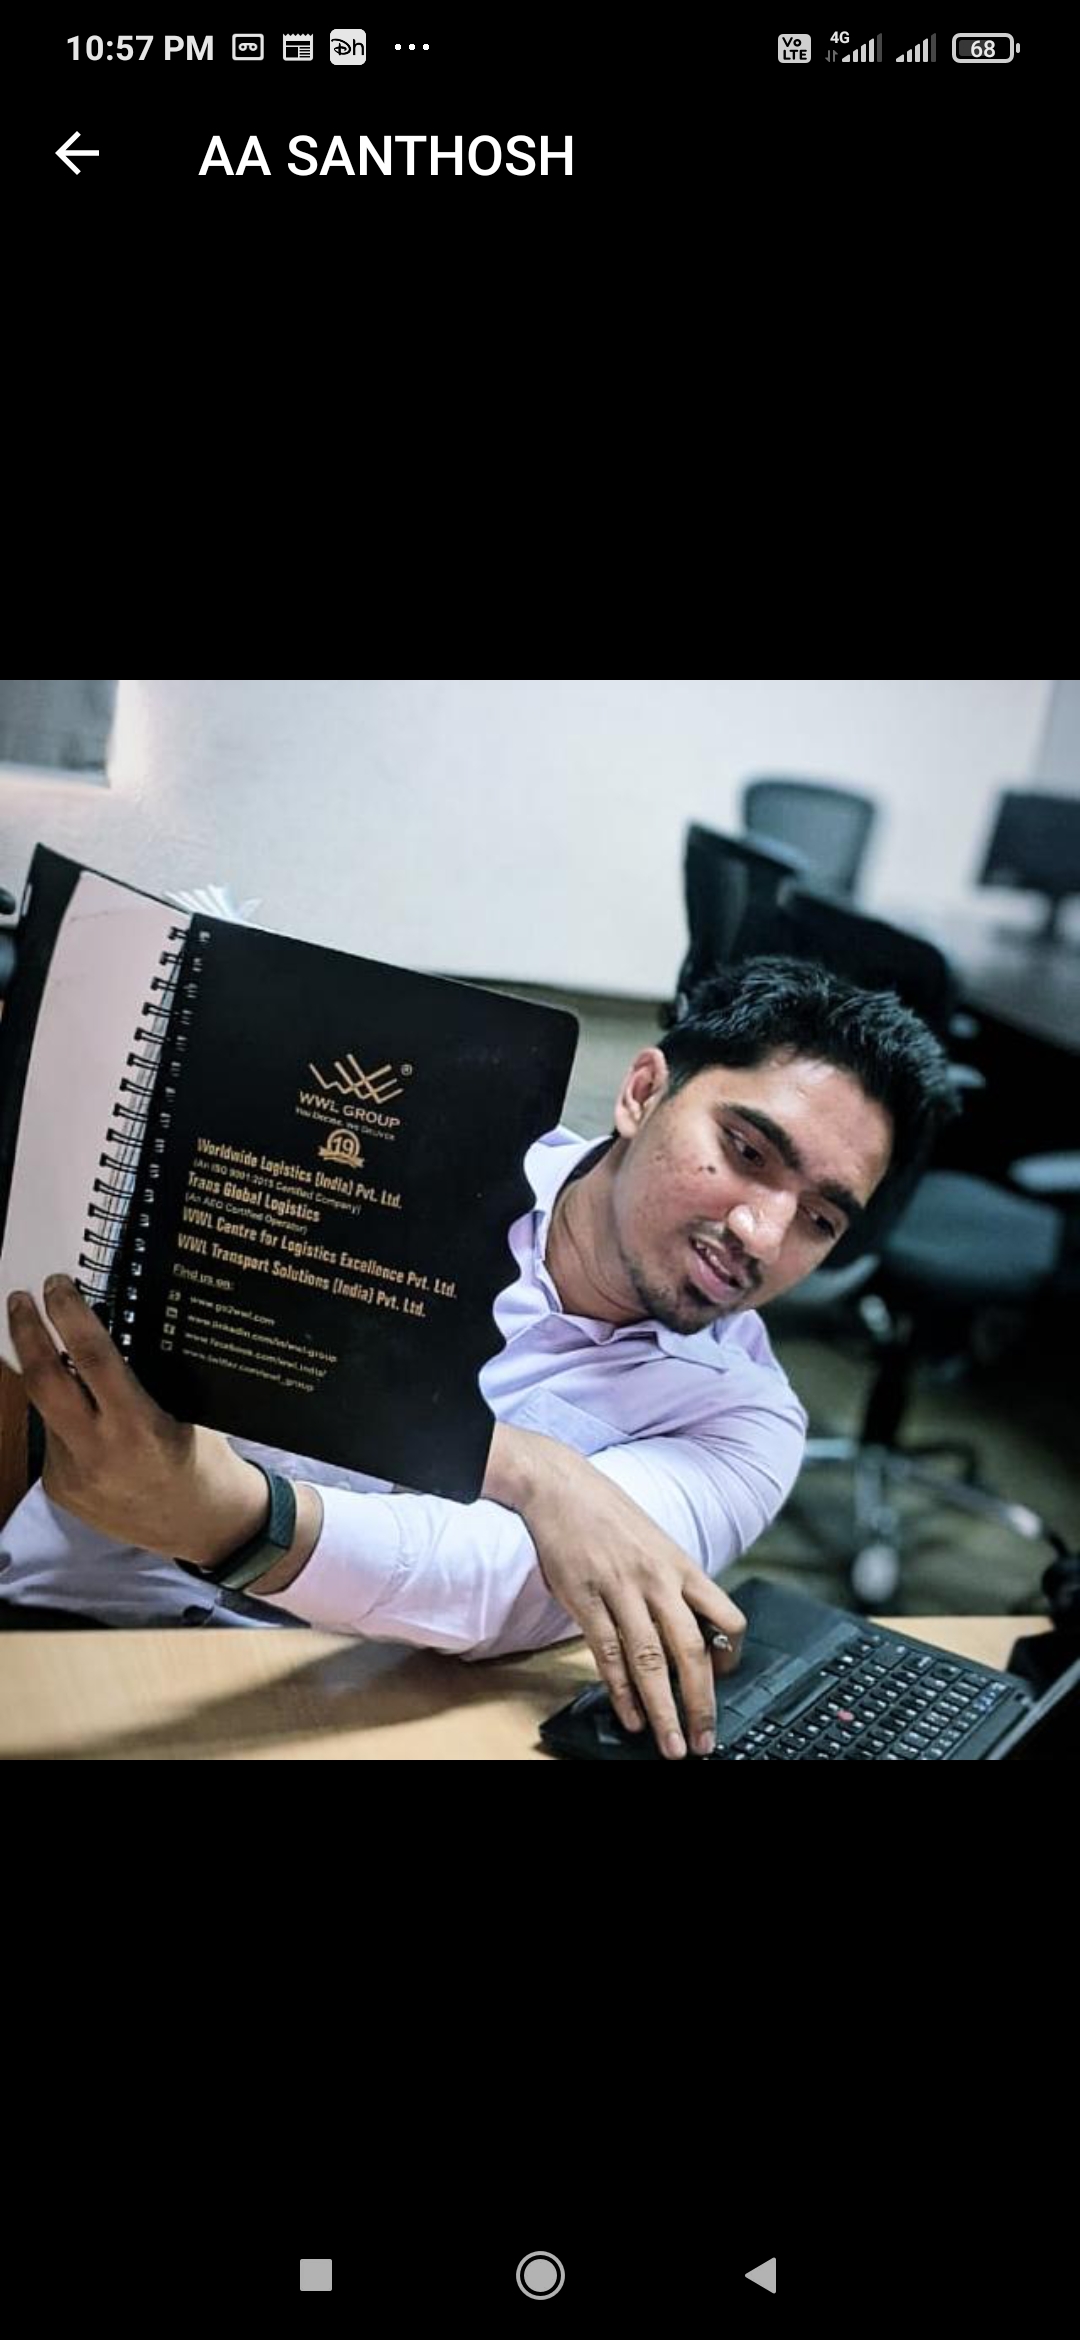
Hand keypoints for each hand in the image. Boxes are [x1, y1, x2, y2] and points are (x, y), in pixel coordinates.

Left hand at [5, 1275, 269, 1565]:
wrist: (202, 1529)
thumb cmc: (205, 1461)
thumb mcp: (187, 1412)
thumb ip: (142, 1381)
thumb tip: (104, 1334)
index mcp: (140, 1428)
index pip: (93, 1358)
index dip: (69, 1315)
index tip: (56, 1285)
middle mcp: (99, 1452)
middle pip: (44, 1381)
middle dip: (26, 1333)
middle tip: (19, 1299)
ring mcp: (73, 1475)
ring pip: (46, 1410)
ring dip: (51, 1381)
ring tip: (67, 1364)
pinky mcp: (60, 1491)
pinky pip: (53, 1439)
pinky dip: (64, 1420)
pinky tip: (89, 1426)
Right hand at [483, 1425, 745, 1758]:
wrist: (561, 1485)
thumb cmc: (610, 1516)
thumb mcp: (657, 1543)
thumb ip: (674, 1584)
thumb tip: (691, 1631)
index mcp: (682, 1566)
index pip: (727, 1617)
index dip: (732, 1656)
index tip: (725, 1682)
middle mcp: (657, 1580)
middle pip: (691, 1650)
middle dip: (701, 1703)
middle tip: (705, 1741)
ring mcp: (620, 1590)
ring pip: (649, 1660)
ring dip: (662, 1709)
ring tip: (671, 1744)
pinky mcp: (584, 1599)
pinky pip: (607, 1653)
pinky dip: (620, 1690)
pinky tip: (630, 1716)